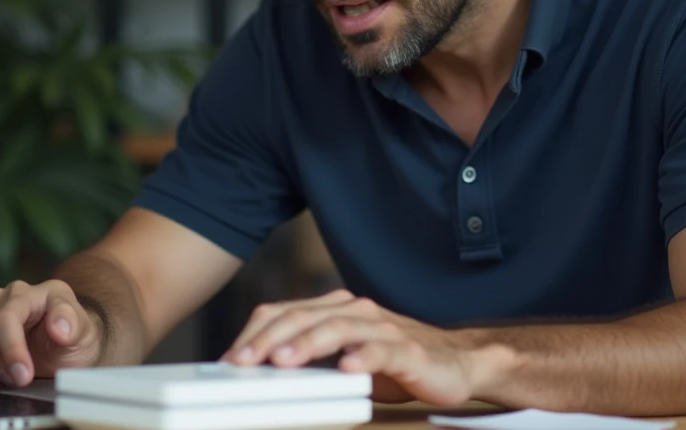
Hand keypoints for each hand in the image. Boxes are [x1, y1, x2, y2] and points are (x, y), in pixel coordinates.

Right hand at [0, 279, 101, 387]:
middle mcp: (1, 300)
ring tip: (4, 376)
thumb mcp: (83, 330)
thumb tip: (59, 328)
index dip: (10, 348)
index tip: (23, 375)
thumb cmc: (73, 334)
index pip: (5, 317)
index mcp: (28, 293)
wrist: (68, 347)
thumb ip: (73, 323)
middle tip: (16, 378)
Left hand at [220, 289, 482, 406]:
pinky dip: (362, 358)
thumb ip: (310, 359)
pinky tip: (347, 368)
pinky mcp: (407, 350)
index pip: (284, 312)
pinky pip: (381, 351)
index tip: (229, 358)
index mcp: (336, 310)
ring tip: (283, 360)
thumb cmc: (395, 364)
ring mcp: (382, 328)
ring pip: (337, 329)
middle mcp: (356, 311)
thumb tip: (261, 373)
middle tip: (242, 361)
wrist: (456, 364)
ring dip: (307, 344)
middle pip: (303, 317)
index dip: (254, 333)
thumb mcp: (343, 360)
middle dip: (268, 339)